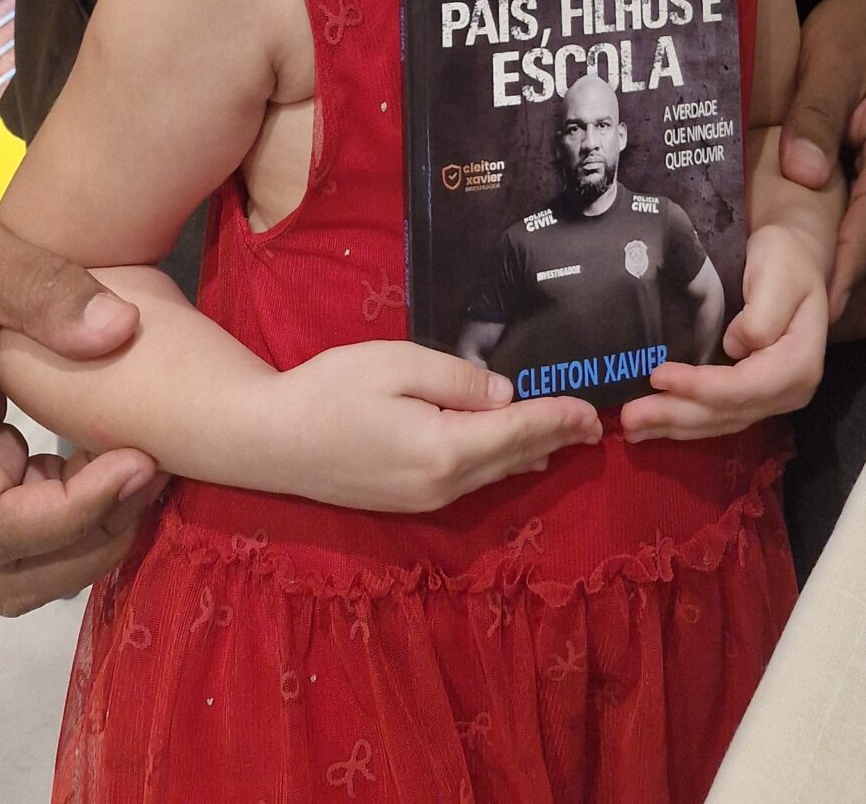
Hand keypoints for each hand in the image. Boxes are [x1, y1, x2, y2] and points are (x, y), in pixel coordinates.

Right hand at [0, 201, 165, 616]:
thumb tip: (121, 330)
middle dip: (87, 542)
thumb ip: (45, 289)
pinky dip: (67, 513)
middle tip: (152, 475)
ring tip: (140, 471)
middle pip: (3, 571)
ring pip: (10, 565)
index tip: (140, 462)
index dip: (73, 513)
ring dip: (80, 539)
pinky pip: (14, 528)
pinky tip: (110, 457)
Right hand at [270, 342, 601, 510]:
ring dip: (533, 454)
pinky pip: (471, 483)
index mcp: (444, 449)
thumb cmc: (331, 390)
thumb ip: (456, 379)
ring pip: (494, 475)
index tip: (591, 410)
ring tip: (568, 439)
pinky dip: (502, 466)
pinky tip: (518, 458)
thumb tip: (505, 394)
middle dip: (555, 438)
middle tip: (594, 424)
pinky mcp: (408, 501)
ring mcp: (424, 499)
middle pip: (512, 458)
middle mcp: (442, 485)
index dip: (557, 418)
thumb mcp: (396, 364)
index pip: (516, 431)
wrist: (271, 440)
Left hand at [620, 226, 826, 442]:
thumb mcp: (779, 275)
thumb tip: (734, 346)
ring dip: (674, 425)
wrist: (794, 260)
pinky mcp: (753, 396)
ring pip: (719, 420)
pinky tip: (655, 426)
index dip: (699, 387)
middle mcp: (788, 391)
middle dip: (676, 415)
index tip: (657, 375)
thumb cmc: (784, 261)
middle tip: (629, 419)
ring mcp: (771, 398)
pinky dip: (685, 421)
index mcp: (799, 363)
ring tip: (632, 428)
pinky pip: (718, 415)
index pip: (743, 387)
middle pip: (727, 411)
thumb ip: (763, 313)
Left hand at [780, 0, 865, 339]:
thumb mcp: (831, 60)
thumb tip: (802, 174)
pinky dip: (851, 284)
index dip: (846, 269)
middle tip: (798, 329)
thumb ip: (816, 114)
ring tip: (798, 322)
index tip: (814, 310)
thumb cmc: (855, 35)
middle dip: (855, 307)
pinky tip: (808, 289)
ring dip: (854, 304)